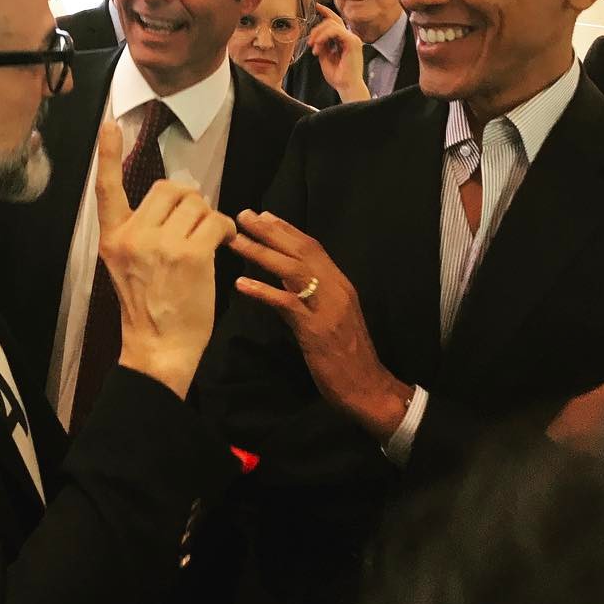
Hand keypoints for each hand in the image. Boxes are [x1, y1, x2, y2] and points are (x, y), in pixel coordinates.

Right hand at [95, 120, 236, 399]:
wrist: (157, 348)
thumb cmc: (146, 306)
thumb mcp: (125, 263)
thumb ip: (140, 228)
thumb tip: (177, 194)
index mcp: (112, 237)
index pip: (106, 187)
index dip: (108, 153)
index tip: (109, 123)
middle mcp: (133, 236)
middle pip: (168, 188)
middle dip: (187, 200)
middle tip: (192, 224)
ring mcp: (161, 245)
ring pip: (196, 202)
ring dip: (208, 216)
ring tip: (205, 241)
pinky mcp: (191, 256)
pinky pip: (216, 222)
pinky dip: (224, 230)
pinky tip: (220, 246)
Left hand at [232, 210, 411, 440]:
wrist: (368, 388)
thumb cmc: (347, 354)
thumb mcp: (331, 315)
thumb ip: (313, 293)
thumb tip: (286, 274)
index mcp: (339, 283)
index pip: (312, 247)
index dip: (286, 229)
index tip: (263, 215)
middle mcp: (335, 288)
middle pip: (300, 251)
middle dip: (270, 231)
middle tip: (243, 215)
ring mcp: (327, 308)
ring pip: (291, 270)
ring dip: (261, 252)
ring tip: (235, 241)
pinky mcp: (316, 330)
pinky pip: (287, 304)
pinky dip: (263, 291)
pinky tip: (241, 284)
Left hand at [305, 4, 369, 102]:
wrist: (347, 86)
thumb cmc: (338, 75)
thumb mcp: (325, 56)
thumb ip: (322, 44)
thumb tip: (315, 37)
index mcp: (344, 40)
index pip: (335, 21)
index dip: (326, 12)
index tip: (316, 6)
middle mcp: (350, 37)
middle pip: (332, 21)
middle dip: (317, 27)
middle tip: (309, 41)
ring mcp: (352, 38)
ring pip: (332, 24)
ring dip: (318, 34)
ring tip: (313, 46)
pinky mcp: (352, 42)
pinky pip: (336, 31)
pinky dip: (324, 37)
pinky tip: (318, 46)